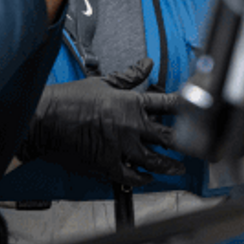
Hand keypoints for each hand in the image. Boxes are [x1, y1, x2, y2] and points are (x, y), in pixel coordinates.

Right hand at [17, 58, 186, 186]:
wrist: (46, 120)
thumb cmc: (70, 100)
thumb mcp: (102, 82)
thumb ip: (129, 76)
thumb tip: (147, 64)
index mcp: (131, 103)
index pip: (167, 104)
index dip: (184, 107)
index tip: (195, 111)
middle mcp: (131, 126)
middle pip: (168, 136)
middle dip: (184, 143)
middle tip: (197, 147)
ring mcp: (122, 148)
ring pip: (155, 160)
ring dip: (170, 165)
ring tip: (178, 168)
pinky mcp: (109, 165)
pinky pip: (133, 176)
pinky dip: (143, 179)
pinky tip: (148, 179)